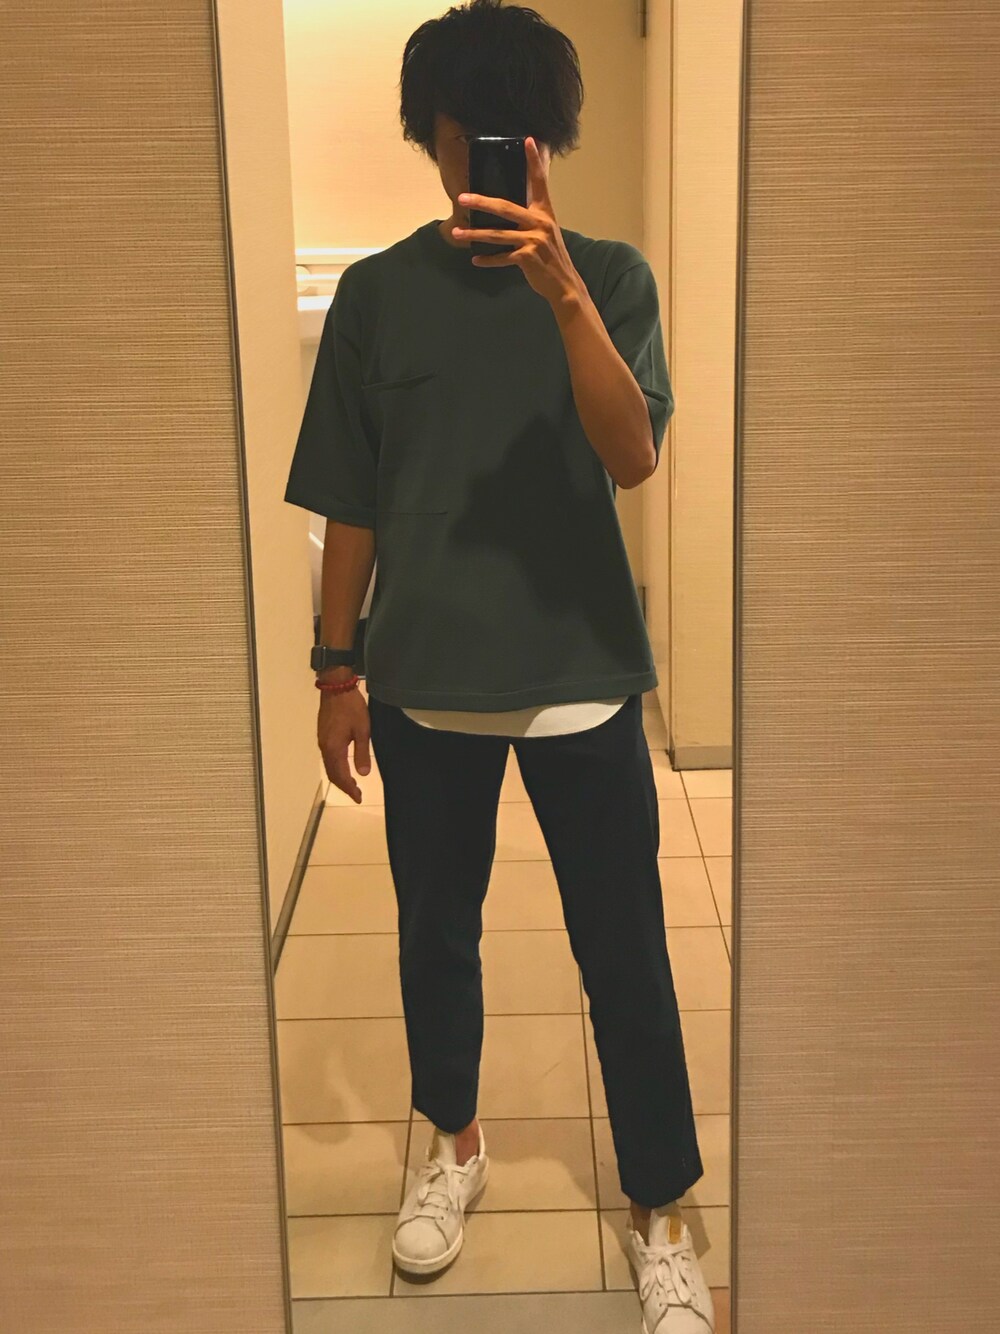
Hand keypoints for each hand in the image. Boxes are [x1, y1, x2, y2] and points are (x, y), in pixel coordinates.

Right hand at [318, 687, 371, 805]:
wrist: (336, 688)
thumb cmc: (351, 708)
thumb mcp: (363, 730)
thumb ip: (362, 753)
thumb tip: (363, 774)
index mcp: (334, 748)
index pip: (340, 776)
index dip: (349, 789)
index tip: (358, 798)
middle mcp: (325, 747)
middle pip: (332, 773)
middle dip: (344, 786)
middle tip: (356, 794)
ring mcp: (322, 741)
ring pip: (329, 766)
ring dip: (339, 777)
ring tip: (352, 783)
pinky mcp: (323, 735)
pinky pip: (328, 757)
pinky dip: (336, 767)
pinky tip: (344, 766)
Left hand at [453, 136, 584, 305]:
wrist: (563, 283)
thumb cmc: (551, 257)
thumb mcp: (546, 232)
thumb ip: (530, 220)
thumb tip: (505, 212)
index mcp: (545, 212)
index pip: (539, 181)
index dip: (534, 161)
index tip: (527, 141)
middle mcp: (540, 222)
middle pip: (505, 207)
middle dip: (481, 202)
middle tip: (462, 198)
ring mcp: (534, 240)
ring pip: (497, 234)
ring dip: (474, 234)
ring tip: (457, 233)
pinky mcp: (527, 257)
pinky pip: (501, 258)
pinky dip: (488, 260)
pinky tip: (476, 260)